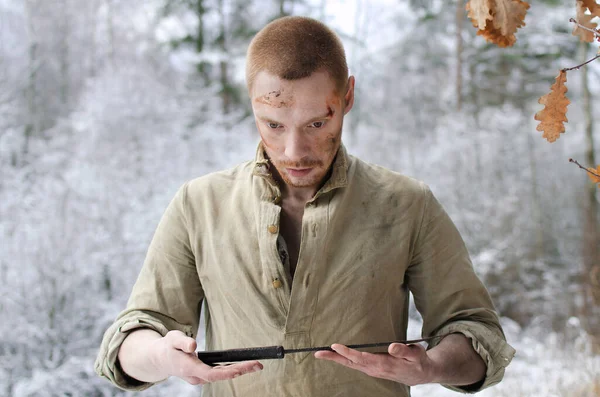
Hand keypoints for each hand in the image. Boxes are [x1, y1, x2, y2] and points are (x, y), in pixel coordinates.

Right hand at [151, 330, 262, 384]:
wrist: (160, 359)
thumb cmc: (168, 347)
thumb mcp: (172, 339)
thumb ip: (183, 342)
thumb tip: (194, 346)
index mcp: (188, 368)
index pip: (211, 374)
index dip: (227, 372)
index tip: (241, 369)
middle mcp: (195, 376)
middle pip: (220, 376)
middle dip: (240, 371)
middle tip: (258, 365)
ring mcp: (199, 377)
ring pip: (221, 376)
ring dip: (239, 371)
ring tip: (256, 365)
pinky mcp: (203, 375)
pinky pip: (219, 373)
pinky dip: (232, 370)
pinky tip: (244, 366)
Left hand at [314, 342, 434, 385]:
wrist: (420, 374)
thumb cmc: (417, 361)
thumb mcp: (415, 354)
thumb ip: (404, 350)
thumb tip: (392, 346)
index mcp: (383, 364)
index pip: (361, 357)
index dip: (348, 352)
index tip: (335, 346)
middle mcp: (375, 368)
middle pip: (350, 363)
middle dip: (333, 358)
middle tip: (318, 353)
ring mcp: (372, 370)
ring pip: (350, 365)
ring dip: (335, 359)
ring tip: (321, 353)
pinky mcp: (372, 369)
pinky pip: (354, 364)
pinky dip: (343, 360)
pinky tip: (336, 355)